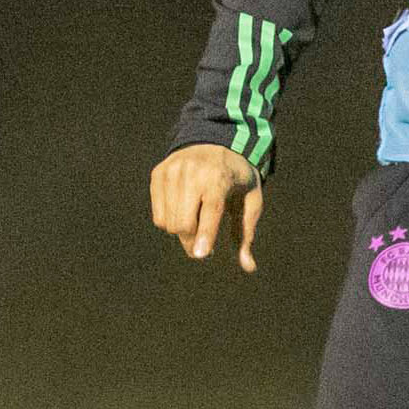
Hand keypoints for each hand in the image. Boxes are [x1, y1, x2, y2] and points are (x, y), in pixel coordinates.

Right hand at [151, 142, 266, 271]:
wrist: (216, 141)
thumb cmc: (237, 178)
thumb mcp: (250, 201)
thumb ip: (246, 234)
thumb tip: (249, 267)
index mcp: (219, 177)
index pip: (210, 210)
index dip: (205, 234)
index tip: (199, 254)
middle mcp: (193, 171)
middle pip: (184, 223)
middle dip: (193, 242)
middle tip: (204, 249)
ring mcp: (172, 171)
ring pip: (168, 223)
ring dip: (182, 234)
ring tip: (196, 224)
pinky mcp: (158, 174)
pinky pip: (158, 216)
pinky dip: (170, 222)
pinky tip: (184, 212)